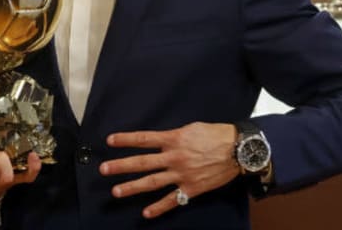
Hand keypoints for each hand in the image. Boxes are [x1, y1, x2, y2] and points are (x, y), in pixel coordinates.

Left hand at [100, 122, 239, 218]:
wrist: (238, 149)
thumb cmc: (215, 135)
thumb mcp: (191, 128)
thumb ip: (173, 135)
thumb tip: (160, 140)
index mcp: (173, 139)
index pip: (144, 139)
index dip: (125, 140)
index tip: (110, 141)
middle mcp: (174, 157)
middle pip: (142, 162)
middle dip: (121, 166)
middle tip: (104, 169)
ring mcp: (181, 174)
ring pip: (152, 182)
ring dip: (133, 187)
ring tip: (116, 191)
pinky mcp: (191, 188)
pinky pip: (172, 200)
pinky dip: (159, 207)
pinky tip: (146, 213)